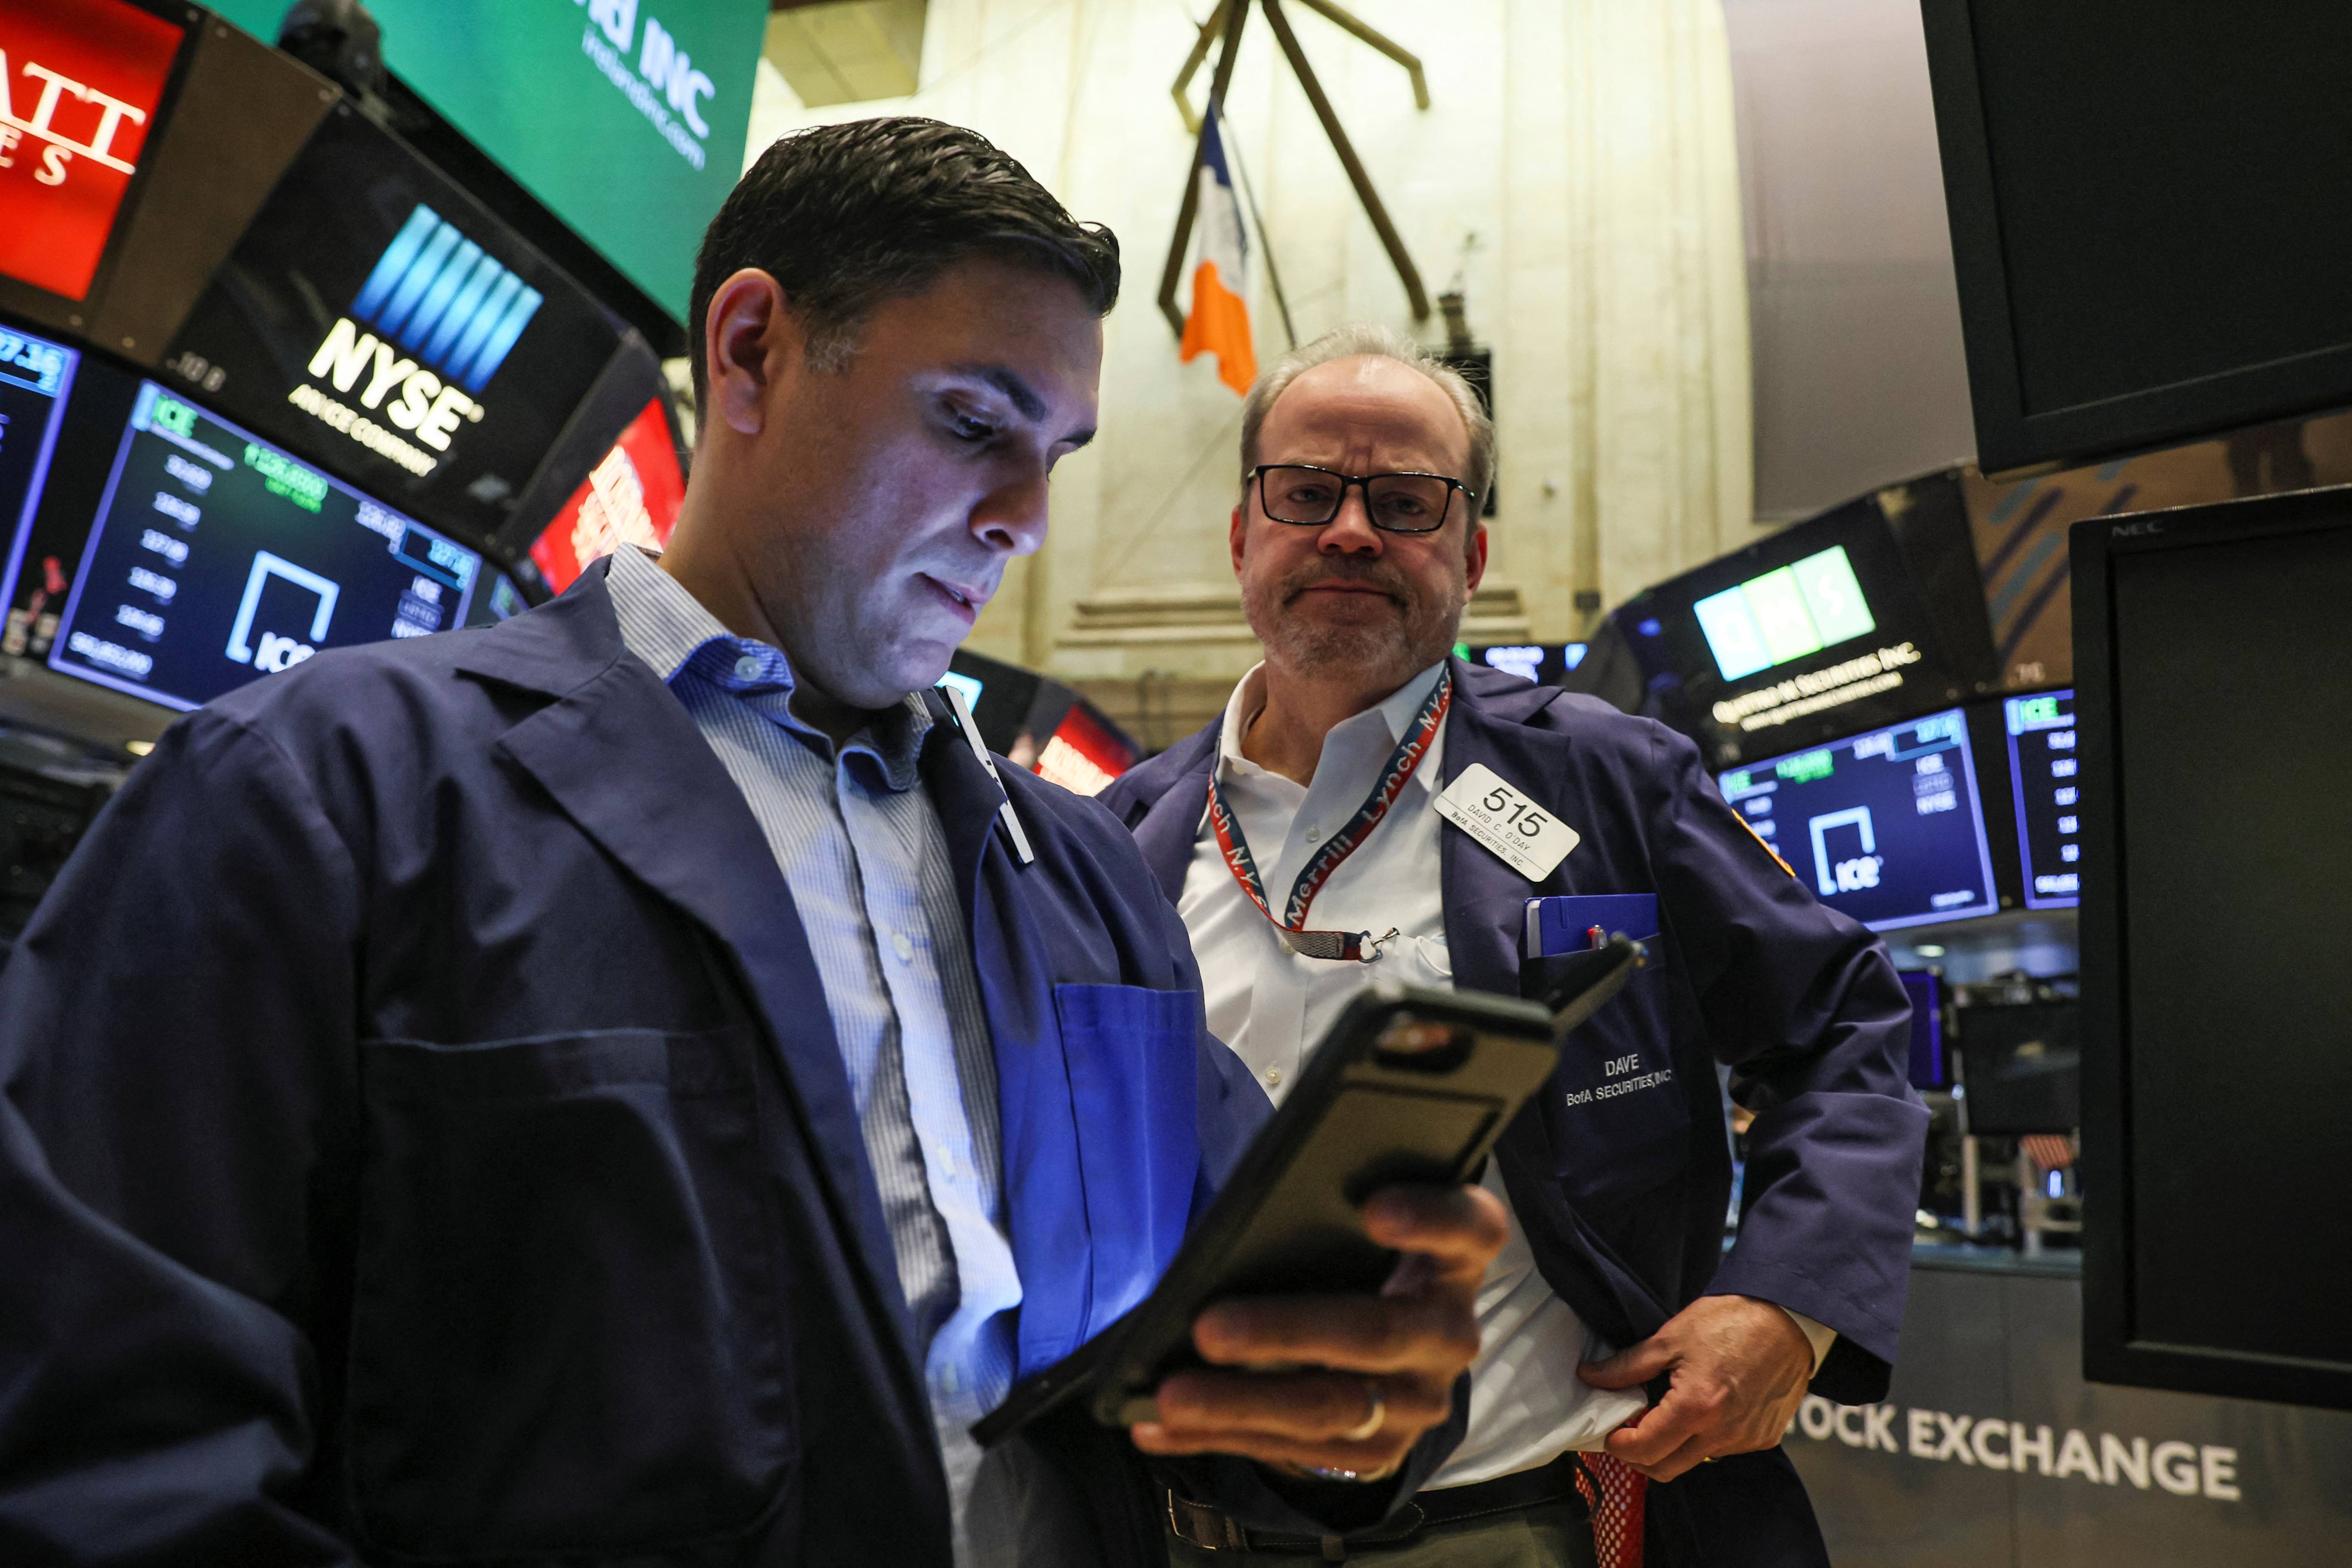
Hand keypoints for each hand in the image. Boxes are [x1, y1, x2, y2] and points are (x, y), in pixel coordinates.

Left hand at [1129, 1182, 1505, 1476]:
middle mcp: (1451, 1332)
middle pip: (1378, 1333)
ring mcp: (1421, 1400)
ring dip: (1241, 1405)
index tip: (1372, 1210)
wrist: (1400, 1341)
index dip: (1430, 1218)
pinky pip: (1296, 1450)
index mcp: (1457, 1258)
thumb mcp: (1361, 1225)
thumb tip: (1238, 1220)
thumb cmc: (1362, 1256)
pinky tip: (1156, 1425)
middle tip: (1210, 1327)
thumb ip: (1326, 1210)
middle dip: (1287, 1332)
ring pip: (1333, 1408)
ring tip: (1170, 1396)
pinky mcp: (1382, 1449)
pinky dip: (1220, 1437)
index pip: (1470, 1229)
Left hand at [1575, 1294, 1810, 1482]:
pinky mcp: (1765, 1438)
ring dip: (1673, 1447)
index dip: (1618, 1445)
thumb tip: (1590, 1376)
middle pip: (1666, 1469)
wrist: (1789, 1318)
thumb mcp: (1670, 1338)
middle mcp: (1722, 1433)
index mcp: (1695, 1408)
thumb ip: (1627, 1365)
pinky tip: (1704, 1409)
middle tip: (1629, 1430)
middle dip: (1640, 1456)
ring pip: (1695, 1460)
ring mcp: (1747, 1439)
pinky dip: (1706, 1438)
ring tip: (1666, 1414)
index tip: (1610, 1432)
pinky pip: (1724, 1449)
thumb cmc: (1730, 1321)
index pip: (1644, 1449)